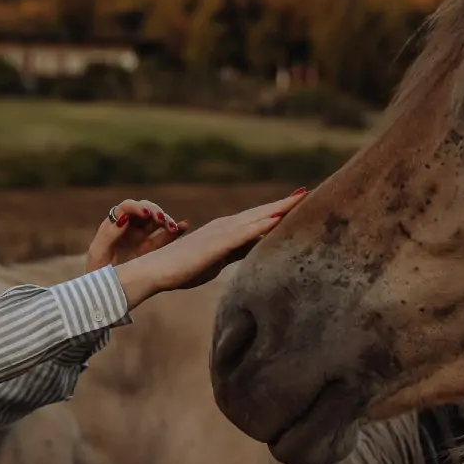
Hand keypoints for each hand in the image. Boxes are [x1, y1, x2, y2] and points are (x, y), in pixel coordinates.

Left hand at [85, 199, 187, 270]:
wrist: (103, 291)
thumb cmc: (96, 271)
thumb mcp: (99, 254)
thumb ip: (108, 235)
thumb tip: (123, 218)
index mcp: (114, 225)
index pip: (127, 208)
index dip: (137, 207)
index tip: (146, 213)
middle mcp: (129, 227)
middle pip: (145, 210)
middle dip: (155, 211)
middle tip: (161, 220)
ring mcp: (142, 237)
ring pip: (157, 222)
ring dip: (167, 220)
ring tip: (174, 227)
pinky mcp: (153, 249)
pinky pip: (166, 236)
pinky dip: (176, 230)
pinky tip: (184, 226)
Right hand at [113, 189, 306, 309]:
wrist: (157, 270)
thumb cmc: (181, 269)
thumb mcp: (216, 261)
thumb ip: (234, 254)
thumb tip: (251, 252)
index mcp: (225, 231)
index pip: (257, 219)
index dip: (278, 211)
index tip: (297, 202)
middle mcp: (226, 226)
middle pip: (261, 213)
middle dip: (285, 204)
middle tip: (306, 193)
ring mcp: (222, 233)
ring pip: (256, 218)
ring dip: (279, 208)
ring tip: (300, 199)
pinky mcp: (217, 243)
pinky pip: (245, 232)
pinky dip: (262, 224)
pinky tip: (278, 218)